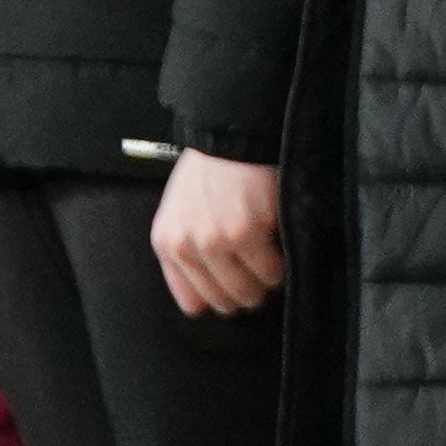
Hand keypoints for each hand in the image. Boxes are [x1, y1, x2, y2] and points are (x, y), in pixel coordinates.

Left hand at [153, 151, 284, 316]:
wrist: (229, 139)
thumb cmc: (208, 175)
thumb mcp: (179, 215)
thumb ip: (186, 254)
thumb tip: (203, 306)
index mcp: (166, 245)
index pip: (192, 303)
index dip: (219, 300)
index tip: (234, 290)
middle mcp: (187, 248)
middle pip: (224, 301)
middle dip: (246, 294)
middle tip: (259, 278)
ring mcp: (216, 242)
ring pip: (248, 291)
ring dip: (264, 283)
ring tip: (271, 265)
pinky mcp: (246, 233)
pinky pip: (270, 272)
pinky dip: (279, 268)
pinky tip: (278, 250)